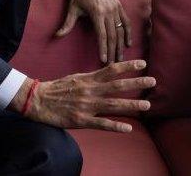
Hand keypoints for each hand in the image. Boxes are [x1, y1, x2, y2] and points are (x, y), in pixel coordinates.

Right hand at [12, 59, 155, 132]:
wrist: (37, 100)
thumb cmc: (57, 89)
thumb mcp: (76, 77)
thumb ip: (93, 77)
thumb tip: (108, 72)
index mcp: (88, 79)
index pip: (112, 70)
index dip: (128, 66)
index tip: (143, 64)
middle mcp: (90, 91)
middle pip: (117, 86)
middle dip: (136, 83)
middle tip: (153, 81)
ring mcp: (87, 106)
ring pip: (113, 105)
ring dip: (131, 105)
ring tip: (147, 105)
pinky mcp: (81, 120)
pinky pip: (101, 124)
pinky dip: (115, 126)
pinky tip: (128, 128)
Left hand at [57, 0, 131, 62]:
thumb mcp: (72, 8)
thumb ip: (67, 24)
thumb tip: (57, 36)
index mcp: (97, 13)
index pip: (102, 35)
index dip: (103, 48)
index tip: (104, 60)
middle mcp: (109, 11)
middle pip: (113, 35)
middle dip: (114, 51)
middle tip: (114, 65)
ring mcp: (115, 8)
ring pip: (121, 30)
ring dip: (121, 45)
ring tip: (121, 58)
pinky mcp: (119, 5)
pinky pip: (126, 21)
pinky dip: (128, 32)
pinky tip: (128, 43)